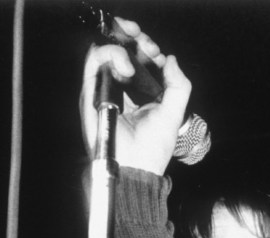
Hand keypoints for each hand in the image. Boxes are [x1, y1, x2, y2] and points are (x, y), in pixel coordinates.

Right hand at [80, 17, 191, 174]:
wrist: (136, 167)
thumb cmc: (154, 148)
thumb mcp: (174, 114)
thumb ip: (178, 86)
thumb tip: (171, 59)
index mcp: (141, 92)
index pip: (140, 60)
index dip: (147, 48)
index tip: (157, 53)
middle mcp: (122, 89)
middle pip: (122, 50)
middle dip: (134, 38)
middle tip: (146, 43)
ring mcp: (105, 90)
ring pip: (107, 51)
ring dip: (122, 46)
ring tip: (136, 59)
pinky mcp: (91, 93)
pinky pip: (93, 61)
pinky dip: (109, 55)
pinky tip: (126, 69)